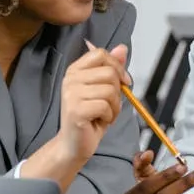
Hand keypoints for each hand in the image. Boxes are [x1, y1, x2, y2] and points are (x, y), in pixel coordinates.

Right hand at [56, 42, 130, 163]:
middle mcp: (70, 79)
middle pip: (109, 73)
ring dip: (114, 107)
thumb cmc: (90, 118)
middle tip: (109, 105)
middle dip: (118, 92)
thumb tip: (122, 48)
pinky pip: (105, 106)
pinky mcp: (76, 110)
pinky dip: (109, 116)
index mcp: (75, 70)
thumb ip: (112, 68)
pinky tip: (99, 121)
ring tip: (104, 114)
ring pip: (110, 90)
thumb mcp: (104, 90)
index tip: (123, 82)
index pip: (100, 54)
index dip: (117, 67)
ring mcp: (71, 94)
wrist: (74, 144)